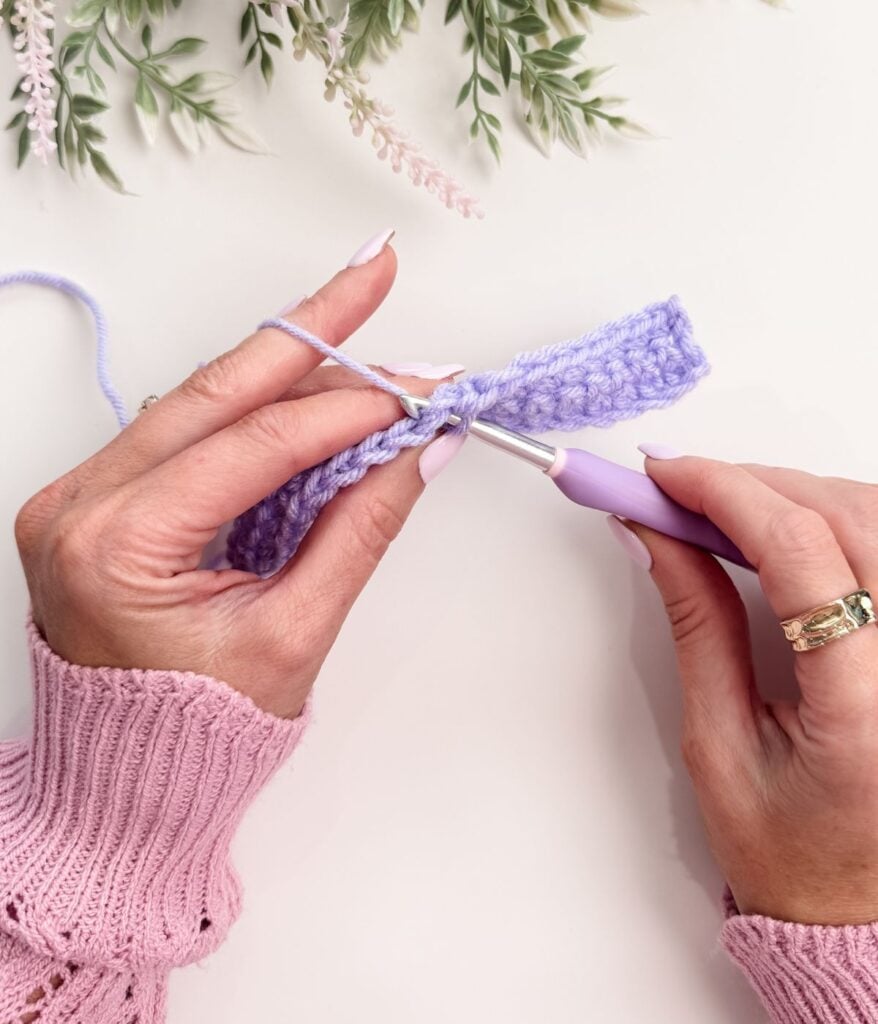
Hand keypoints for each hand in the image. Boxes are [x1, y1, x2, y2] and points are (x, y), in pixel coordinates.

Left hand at [15, 247, 436, 719]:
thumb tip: (419, 449)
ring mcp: (83, 495)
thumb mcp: (293, 635)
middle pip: (214, 391)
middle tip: (374, 272)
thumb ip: (358, 531)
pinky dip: (257, 407)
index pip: (253, 446)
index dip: (347, 410)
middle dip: (308, 330)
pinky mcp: (103, 496)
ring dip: (287, 366)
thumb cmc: (197, 733)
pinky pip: (189, 429)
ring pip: (201, 400)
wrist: (127, 778)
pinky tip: (312, 383)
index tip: (419, 390)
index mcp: (116, 547)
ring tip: (360, 325)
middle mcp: (81, 504)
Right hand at [621, 457, 877, 924]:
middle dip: (755, 484)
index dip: (726, 492)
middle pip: (852, 517)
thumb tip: (658, 539)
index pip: (803, 554)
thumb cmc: (792, 855)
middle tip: (681, 489)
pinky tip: (792, 531)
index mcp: (868, 710)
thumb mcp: (718, 745)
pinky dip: (839, 519)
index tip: (666, 477)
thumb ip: (697, 627)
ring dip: (799, 494)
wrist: (856, 909)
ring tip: (728, 510)